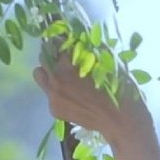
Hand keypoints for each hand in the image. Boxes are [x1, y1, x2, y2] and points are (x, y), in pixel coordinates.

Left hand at [33, 41, 151, 147]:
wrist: (119, 120)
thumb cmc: (118, 88)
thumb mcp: (106, 62)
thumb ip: (88, 49)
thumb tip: (78, 39)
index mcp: (69, 61)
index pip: (55, 43)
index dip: (62, 42)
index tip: (67, 45)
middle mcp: (56, 76)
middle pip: (44, 57)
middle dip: (54, 56)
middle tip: (65, 61)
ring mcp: (52, 94)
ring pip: (40, 75)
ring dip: (49, 73)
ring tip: (63, 78)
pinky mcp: (54, 109)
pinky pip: (49, 94)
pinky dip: (57, 93)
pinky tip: (73, 98)